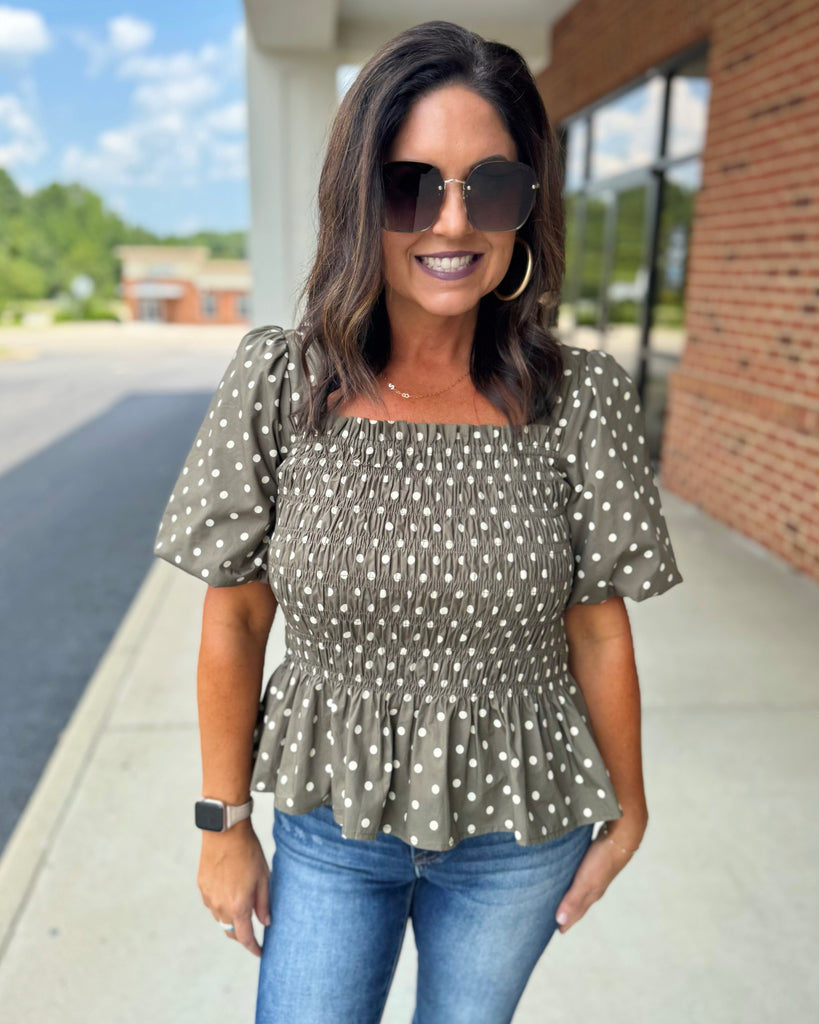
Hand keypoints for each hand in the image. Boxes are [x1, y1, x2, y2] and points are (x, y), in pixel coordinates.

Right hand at [198, 820, 270, 956]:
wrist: (224, 832)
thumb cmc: (247, 852)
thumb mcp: (263, 877)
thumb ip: (264, 903)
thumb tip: (266, 922)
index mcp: (238, 906)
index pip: (244, 937)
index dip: (253, 947)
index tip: (260, 951)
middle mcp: (220, 906)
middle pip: (230, 931)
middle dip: (242, 935)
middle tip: (253, 931)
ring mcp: (209, 897)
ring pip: (220, 918)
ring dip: (231, 918)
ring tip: (243, 906)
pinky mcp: (202, 887)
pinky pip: (212, 904)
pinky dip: (222, 905)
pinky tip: (230, 892)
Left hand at [554, 816, 646, 934]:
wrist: (621, 838)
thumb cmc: (602, 860)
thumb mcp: (585, 881)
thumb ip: (572, 900)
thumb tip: (559, 921)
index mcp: (591, 894)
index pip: (576, 913)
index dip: (567, 922)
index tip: (557, 931)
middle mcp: (594, 886)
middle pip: (579, 903)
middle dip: (569, 912)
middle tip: (557, 919)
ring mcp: (596, 873)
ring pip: (581, 889)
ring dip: (572, 896)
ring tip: (562, 899)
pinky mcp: (595, 860)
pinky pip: (582, 874)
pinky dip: (575, 880)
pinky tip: (571, 875)